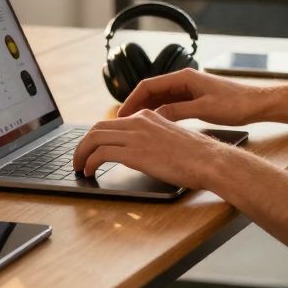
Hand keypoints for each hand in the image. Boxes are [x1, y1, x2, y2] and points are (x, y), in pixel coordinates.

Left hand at [71, 109, 237, 187]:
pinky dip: (89, 162)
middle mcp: (139, 121)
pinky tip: (89, 171)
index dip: (96, 136)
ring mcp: (136, 135)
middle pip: (97, 127)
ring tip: (79, 167)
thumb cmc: (196, 156)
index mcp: (148, 116)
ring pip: (94, 137)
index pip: (112, 122)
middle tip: (78, 159)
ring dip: (81, 153)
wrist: (209, 160)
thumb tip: (140, 153)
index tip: (91, 149)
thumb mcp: (171, 139)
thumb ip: (153, 139)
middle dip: (82, 144)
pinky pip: (100, 153)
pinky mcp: (135, 151)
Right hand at [118, 68, 267, 126]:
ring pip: (159, 98)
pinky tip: (153, 126)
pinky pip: (170, 104)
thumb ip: (178, 111)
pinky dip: (159, 113)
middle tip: (121, 123)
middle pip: (151, 91)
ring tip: (132, 127)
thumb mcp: (205, 110)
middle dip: (135, 106)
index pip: (148, 85)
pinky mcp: (194, 98)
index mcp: (184, 77)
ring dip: (145, 110)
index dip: (132, 99)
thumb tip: (154, 115)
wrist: (257, 103)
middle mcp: (184, 80)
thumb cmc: (236, 104)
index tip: (121, 114)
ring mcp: (189, 89)